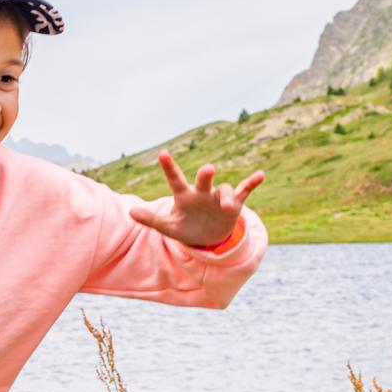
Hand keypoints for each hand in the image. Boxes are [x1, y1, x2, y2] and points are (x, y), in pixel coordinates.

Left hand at [128, 152, 263, 248]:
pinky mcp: (234, 204)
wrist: (207, 237)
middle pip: (204, 180)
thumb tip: (131, 212)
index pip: (175, 180)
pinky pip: (244, 190)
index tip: (162, 153)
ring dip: (226, 197)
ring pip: (225, 189)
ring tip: (226, 206)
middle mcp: (202, 192)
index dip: (169, 168)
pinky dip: (252, 183)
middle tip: (208, 170)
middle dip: (206, 175)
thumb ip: (151, 219)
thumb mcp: (168, 227)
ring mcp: (218, 197)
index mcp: (184, 196)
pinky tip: (260, 175)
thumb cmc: (185, 227)